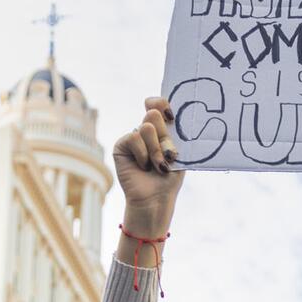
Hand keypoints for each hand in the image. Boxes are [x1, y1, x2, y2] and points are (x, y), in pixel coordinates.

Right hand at [111, 96, 184, 234]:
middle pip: (153, 113)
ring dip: (156, 150)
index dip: (162, 103)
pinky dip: (143, 154)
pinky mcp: (122, 145)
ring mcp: (134, 137)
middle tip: (168, 155)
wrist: (156, 198)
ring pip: (146, 127)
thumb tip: (172, 115)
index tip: (171, 117)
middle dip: (165, 136)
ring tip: (158, 166)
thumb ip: (175, 134)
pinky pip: (134, 138)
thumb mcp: (179, 154)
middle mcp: (147, 130)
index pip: (158, 104)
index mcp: (163, 129)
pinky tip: (144, 166)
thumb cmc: (170, 179)